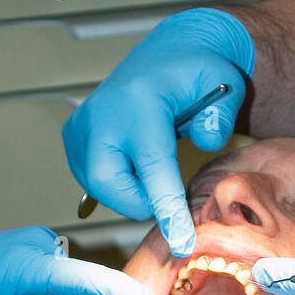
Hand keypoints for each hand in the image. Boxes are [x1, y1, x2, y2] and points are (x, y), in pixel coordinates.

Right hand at [63, 8, 254, 255]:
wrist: (166, 54)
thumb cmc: (194, 72)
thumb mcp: (222, 84)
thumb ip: (218, 118)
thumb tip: (205, 142)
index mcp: (140, 103)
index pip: (153, 168)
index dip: (167, 209)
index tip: (181, 241)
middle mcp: (102, 115)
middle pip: (113, 187)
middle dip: (143, 201)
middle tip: (167, 188)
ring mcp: (81, 126)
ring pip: (100, 188)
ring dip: (130, 191)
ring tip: (152, 165)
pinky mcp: (72, 137)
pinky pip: (92, 180)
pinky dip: (117, 183)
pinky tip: (135, 163)